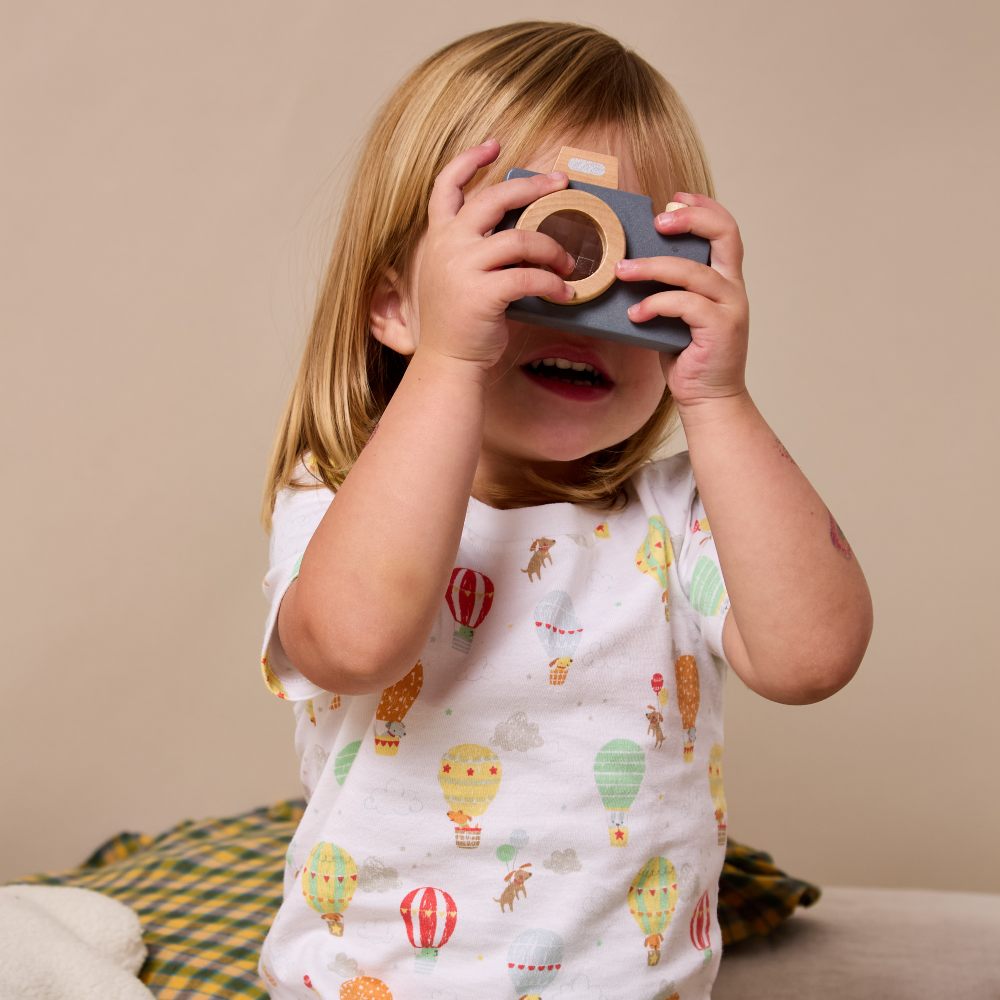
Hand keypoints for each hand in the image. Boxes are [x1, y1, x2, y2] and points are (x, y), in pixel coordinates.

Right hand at [417, 139, 576, 370]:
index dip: (469, 160)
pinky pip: (528, 278)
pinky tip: (566, 293)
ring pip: (520, 239)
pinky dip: (553, 284)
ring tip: (570, 263)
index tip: (494, 144)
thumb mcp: (459, 275)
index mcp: (439, 237)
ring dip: (553, 248)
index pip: (446, 186)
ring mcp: (461, 268)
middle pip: (493, 198)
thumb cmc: (462, 322)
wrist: (448, 362)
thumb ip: (479, 249)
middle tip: (562, 184)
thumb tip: (526, 230)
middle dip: (533, 186)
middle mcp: (446, 245)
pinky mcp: (481, 294)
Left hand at [613, 192, 749, 412]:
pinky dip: (655, 305)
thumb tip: (627, 265)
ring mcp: (730, 307)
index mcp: (724, 279)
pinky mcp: (720, 328)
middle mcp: (732, 288)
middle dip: (689, 218)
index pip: (725, 228)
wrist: (707, 399)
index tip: (673, 199)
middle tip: (655, 222)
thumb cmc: (687, 356)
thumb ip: (667, 288)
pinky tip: (636, 314)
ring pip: (691, 271)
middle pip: (723, 233)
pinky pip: (684, 304)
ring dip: (651, 268)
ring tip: (621, 272)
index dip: (702, 207)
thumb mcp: (675, 314)